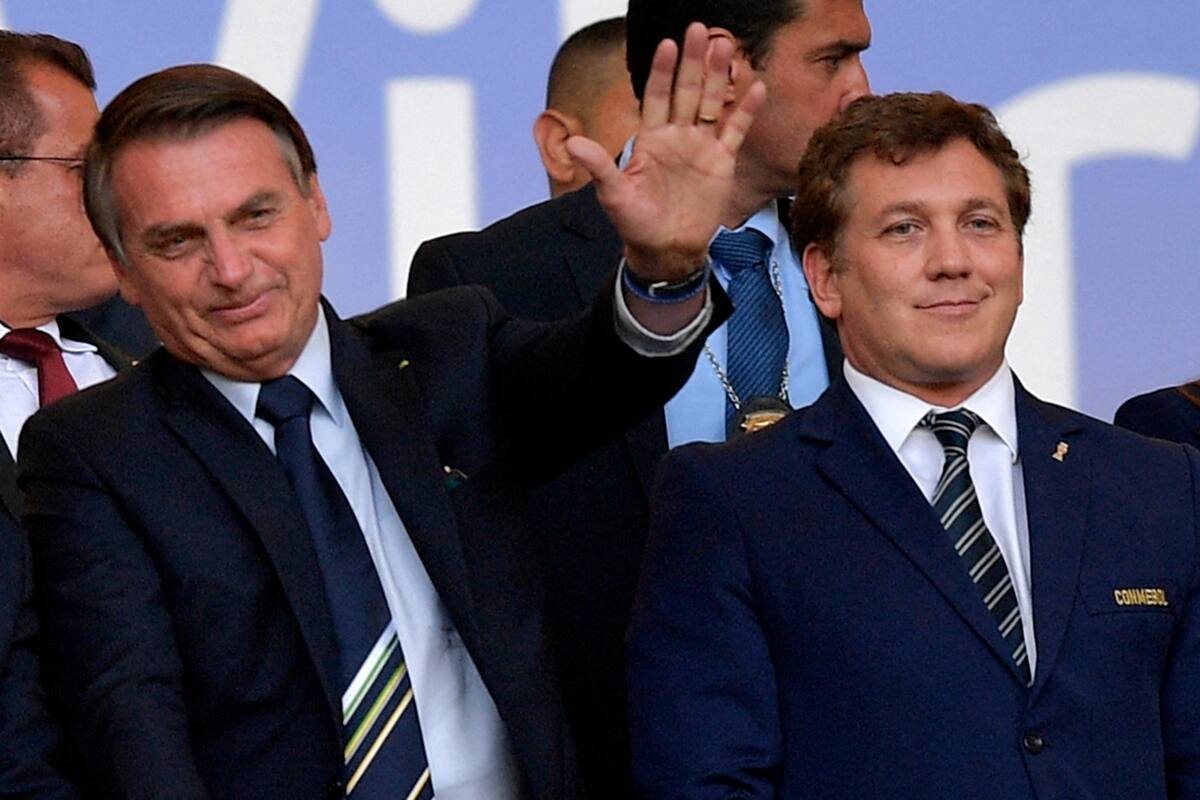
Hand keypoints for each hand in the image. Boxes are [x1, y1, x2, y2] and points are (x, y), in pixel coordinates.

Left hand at [566, 22, 765, 280]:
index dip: (661, 71)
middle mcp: (676, 135)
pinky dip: (745, 110)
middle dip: (692, 62)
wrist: (666, 249)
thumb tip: (571, 143)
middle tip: (698, 30)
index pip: (656, 96)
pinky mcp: (721, 161)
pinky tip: (756, 86)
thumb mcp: (613, 195)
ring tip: (724, 46)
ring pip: (712, 103)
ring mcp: (700, 146)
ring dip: (718, 76)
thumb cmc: (635, 222)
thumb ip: (599, 165)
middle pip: (686, 91)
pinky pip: (735, 130)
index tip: (667, 45)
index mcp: (650, 138)